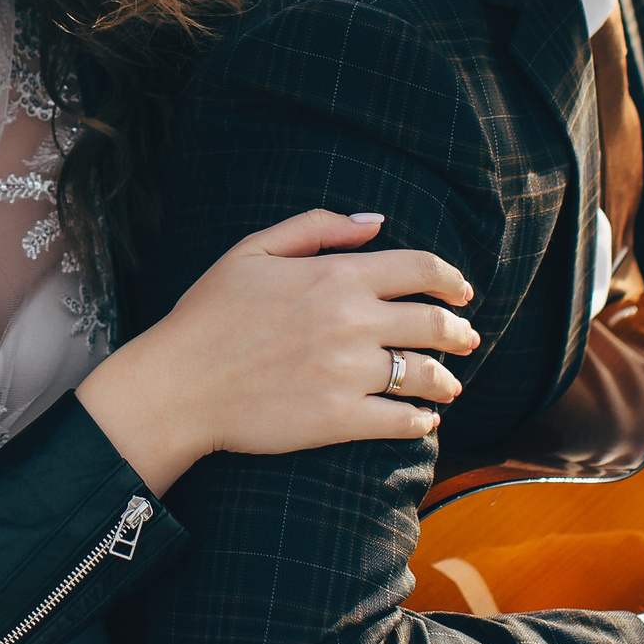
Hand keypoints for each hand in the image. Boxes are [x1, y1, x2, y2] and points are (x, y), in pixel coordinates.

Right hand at [77, 210, 476, 493]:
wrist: (178, 385)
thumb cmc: (208, 315)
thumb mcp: (253, 251)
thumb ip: (317, 228)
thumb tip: (375, 222)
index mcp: (335, 276)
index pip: (421, 268)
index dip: (452, 279)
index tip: (462, 292)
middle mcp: (351, 322)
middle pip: (435, 323)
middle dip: (460, 332)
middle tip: (466, 339)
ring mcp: (348, 373)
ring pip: (426, 375)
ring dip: (446, 380)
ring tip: (449, 385)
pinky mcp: (340, 420)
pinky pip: (403, 421)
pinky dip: (421, 421)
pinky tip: (422, 420)